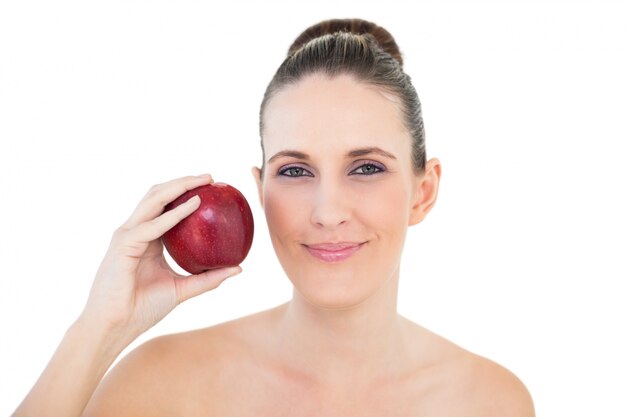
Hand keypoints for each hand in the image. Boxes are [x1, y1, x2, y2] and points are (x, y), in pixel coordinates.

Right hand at [79, 174, 240, 339]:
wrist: (115, 326)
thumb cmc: (143, 309)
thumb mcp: (182, 289)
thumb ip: (208, 278)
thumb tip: (239, 268)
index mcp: (147, 238)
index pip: (164, 206)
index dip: (184, 192)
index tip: (211, 186)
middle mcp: (135, 231)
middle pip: (158, 195)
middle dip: (183, 181)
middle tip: (210, 177)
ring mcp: (127, 235)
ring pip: (153, 200)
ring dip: (178, 187)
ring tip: (202, 181)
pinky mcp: (124, 245)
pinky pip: (152, 226)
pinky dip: (173, 215)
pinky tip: (193, 206)